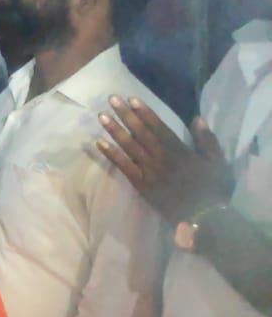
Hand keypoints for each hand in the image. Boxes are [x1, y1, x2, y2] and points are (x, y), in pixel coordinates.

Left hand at [96, 97, 233, 224]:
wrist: (205, 217)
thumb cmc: (214, 189)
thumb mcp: (218, 162)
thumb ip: (207, 140)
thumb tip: (198, 118)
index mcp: (180, 150)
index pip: (159, 127)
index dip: (145, 113)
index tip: (132, 99)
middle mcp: (162, 157)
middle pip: (140, 133)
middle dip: (126, 115)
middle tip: (111, 99)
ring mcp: (150, 171)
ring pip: (129, 147)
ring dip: (114, 131)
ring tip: (101, 116)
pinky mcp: (142, 185)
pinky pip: (124, 167)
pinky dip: (111, 154)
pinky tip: (99, 143)